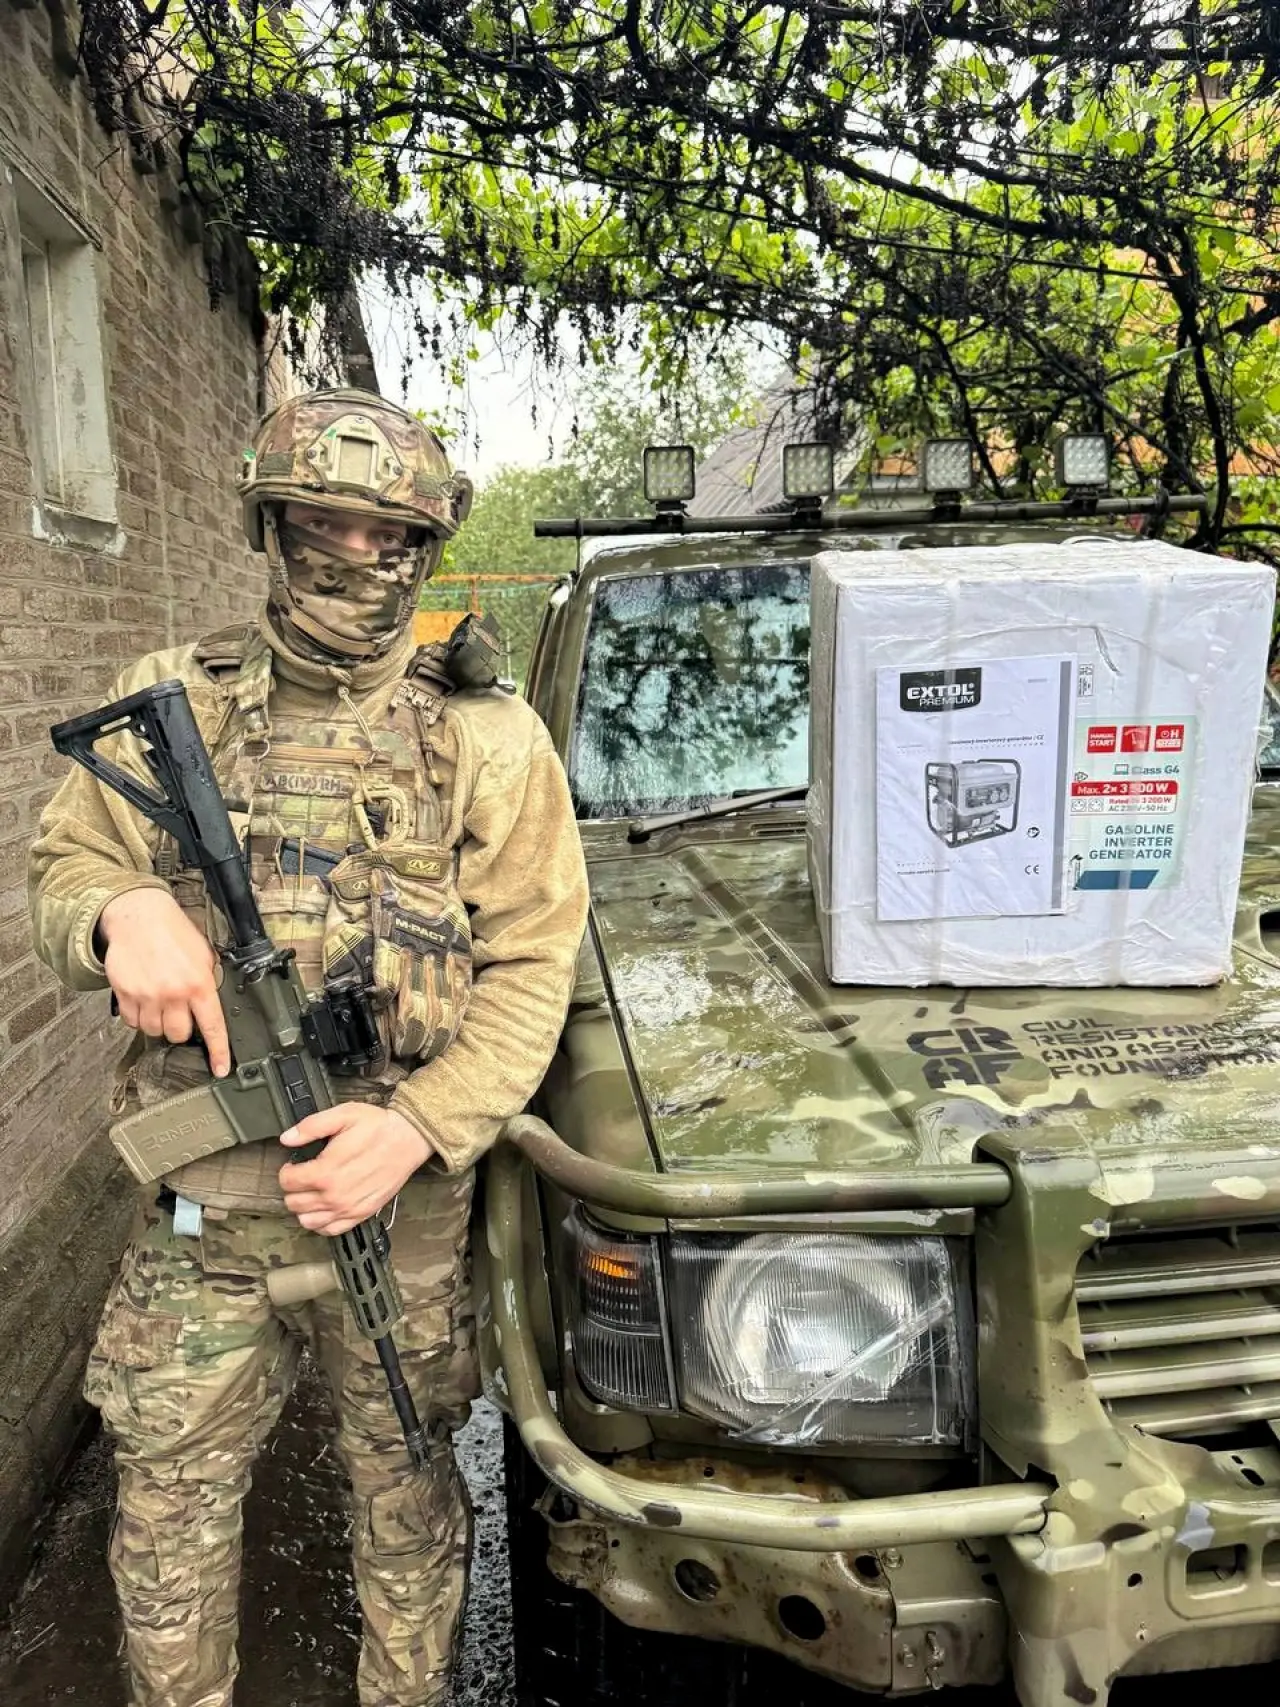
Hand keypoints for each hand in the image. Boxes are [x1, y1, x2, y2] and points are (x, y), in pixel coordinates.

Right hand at [99, 888, 230, 1076]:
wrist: (139, 917)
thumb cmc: (173, 933)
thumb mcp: (204, 955)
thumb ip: (208, 982)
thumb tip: (212, 1006)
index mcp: (199, 983)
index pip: (213, 1026)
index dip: (218, 1052)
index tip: (220, 1069)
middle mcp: (174, 993)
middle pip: (178, 1035)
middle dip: (180, 1028)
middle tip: (178, 1011)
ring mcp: (147, 996)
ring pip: (154, 1031)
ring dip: (158, 1022)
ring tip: (160, 1001)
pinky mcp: (125, 994)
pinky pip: (132, 1021)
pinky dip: (138, 1016)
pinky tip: (143, 999)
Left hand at [278, 1103, 432, 1234]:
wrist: (407, 1140)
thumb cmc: (378, 1127)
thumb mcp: (343, 1115)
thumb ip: (311, 1126)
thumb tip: (287, 1138)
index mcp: (325, 1172)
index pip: (287, 1181)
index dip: (287, 1170)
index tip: (295, 1163)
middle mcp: (334, 1196)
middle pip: (294, 1203)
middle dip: (293, 1188)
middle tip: (303, 1175)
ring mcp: (347, 1209)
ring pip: (307, 1221)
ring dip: (304, 1207)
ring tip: (312, 1191)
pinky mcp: (361, 1214)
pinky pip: (330, 1230)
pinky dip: (321, 1223)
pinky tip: (324, 1208)